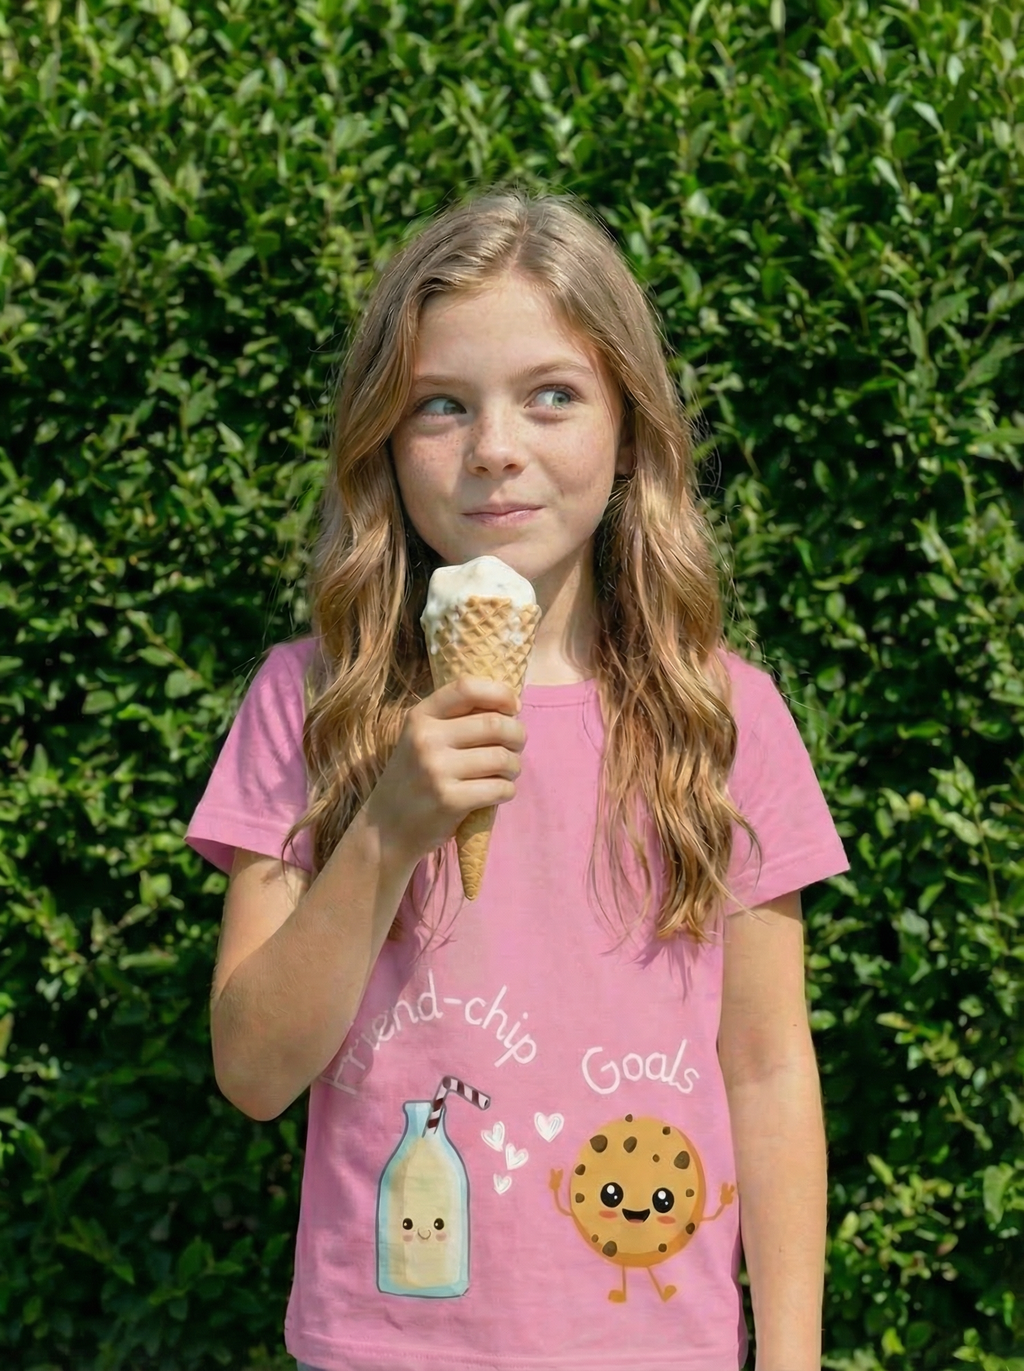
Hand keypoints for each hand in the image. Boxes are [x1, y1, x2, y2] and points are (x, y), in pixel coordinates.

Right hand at [364, 675, 525, 866]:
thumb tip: (510, 707)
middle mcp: (426, 739)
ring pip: (502, 758)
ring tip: (508, 771)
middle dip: (517, 734)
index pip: (467, 687)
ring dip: (515, 766)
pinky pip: (500, 788)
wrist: (386, 828)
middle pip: (494, 724)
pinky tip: (499, 792)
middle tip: (517, 746)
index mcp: (420, 717)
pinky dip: (508, 790)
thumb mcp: (421, 739)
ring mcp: (437, 771)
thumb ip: (455, 720)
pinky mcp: (450, 801)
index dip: (500, 693)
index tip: (514, 706)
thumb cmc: (414, 778)